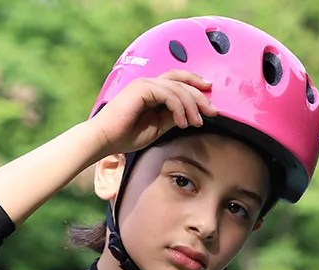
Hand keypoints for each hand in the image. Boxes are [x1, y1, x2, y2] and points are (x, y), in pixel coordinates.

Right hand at [89, 70, 218, 156]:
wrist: (105, 138)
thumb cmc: (125, 136)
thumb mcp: (157, 128)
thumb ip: (172, 118)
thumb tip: (190, 116)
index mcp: (152, 90)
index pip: (179, 82)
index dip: (196, 88)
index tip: (211, 102)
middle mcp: (149, 83)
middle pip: (182, 82)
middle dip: (200, 97)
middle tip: (213, 112)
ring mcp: (145, 84)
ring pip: (178, 88)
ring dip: (191, 106)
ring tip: (197, 123)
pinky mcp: (142, 89)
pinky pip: (169, 95)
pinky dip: (179, 108)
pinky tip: (183, 123)